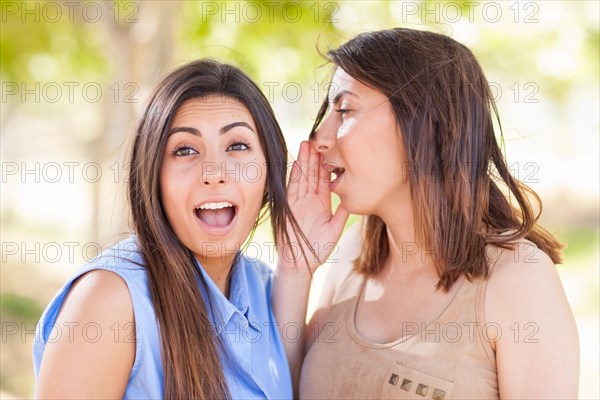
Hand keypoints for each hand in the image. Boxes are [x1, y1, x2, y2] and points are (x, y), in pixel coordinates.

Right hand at [280, 141, 348, 272]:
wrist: (300, 264)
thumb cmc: (318, 249)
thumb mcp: (335, 229)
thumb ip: (342, 212)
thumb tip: (354, 197)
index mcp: (323, 203)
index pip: (326, 180)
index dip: (329, 164)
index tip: (332, 149)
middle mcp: (311, 200)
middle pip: (314, 173)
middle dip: (316, 156)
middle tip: (319, 138)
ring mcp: (299, 202)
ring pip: (303, 177)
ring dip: (305, 161)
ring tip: (307, 143)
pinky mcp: (289, 206)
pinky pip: (292, 187)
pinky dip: (295, 175)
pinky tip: (297, 161)